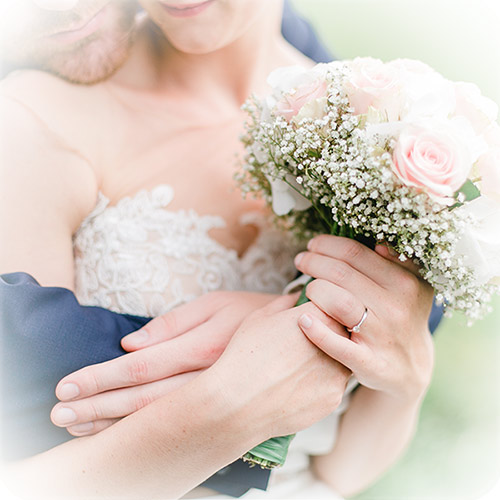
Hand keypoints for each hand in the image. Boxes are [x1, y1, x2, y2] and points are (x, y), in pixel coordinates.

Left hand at [51, 291, 275, 435]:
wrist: (303, 339)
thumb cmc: (254, 312)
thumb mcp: (217, 303)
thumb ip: (174, 322)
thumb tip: (131, 342)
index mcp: (205, 346)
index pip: (143, 365)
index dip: (104, 376)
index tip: (69, 385)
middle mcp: (209, 379)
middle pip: (144, 400)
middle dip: (98, 407)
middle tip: (60, 413)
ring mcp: (218, 399)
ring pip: (159, 418)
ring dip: (115, 424)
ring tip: (79, 427)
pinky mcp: (224, 412)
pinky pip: (180, 425)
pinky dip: (147, 431)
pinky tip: (125, 433)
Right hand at [208, 294, 351, 438]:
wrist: (237, 400)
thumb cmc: (245, 354)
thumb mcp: (260, 318)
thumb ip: (284, 303)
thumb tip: (296, 297)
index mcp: (319, 315)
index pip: (331, 307)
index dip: (316, 316)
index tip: (302, 325)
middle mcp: (335, 340)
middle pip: (340, 335)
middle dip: (325, 338)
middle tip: (298, 348)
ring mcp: (337, 371)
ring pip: (339, 362)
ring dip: (324, 363)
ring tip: (294, 369)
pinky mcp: (334, 398)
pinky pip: (331, 388)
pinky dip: (317, 387)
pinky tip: (294, 388)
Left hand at [294, 235, 434, 402]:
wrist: (410, 367)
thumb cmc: (402, 315)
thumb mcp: (412, 285)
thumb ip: (399, 260)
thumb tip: (378, 243)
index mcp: (404, 282)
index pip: (355, 253)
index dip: (327, 245)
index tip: (313, 244)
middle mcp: (396, 307)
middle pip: (341, 274)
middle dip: (313, 262)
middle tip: (301, 260)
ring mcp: (382, 336)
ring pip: (338, 302)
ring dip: (314, 290)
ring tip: (307, 288)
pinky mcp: (369, 363)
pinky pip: (338, 346)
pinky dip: (317, 332)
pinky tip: (302, 320)